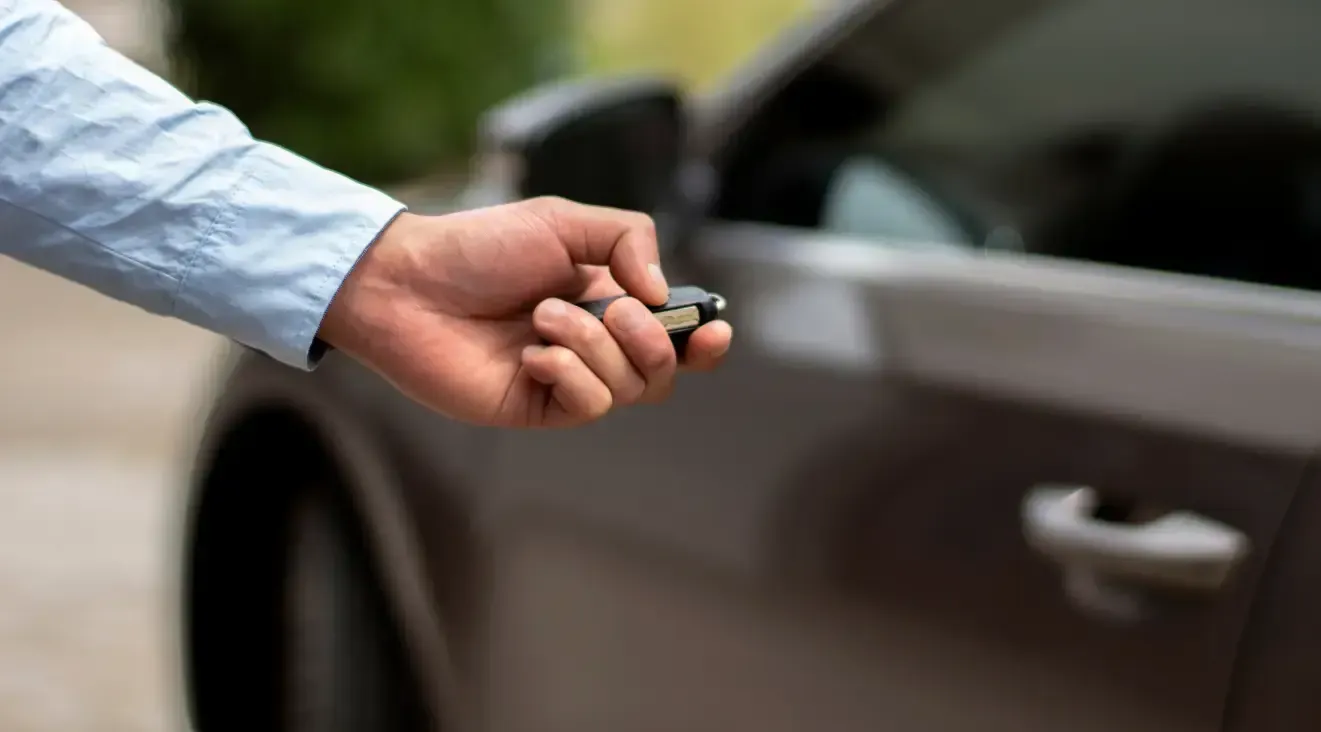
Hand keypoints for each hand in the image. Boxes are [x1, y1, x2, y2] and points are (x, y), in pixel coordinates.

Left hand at [318, 196, 732, 427]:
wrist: (408, 282)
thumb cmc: (479, 247)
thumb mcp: (563, 222)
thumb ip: (628, 239)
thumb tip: (662, 292)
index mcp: (607, 299)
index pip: (673, 333)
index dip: (703, 340)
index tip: (714, 331)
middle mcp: (593, 344)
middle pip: (662, 370)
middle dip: (650, 340)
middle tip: (613, 310)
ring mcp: (566, 379)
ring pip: (628, 387)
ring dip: (593, 346)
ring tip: (541, 317)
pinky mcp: (537, 407)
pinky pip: (588, 407)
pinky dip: (571, 375)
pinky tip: (532, 354)